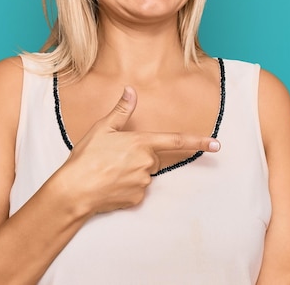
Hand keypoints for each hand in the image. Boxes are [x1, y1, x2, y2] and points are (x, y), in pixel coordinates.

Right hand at [57, 86, 219, 215]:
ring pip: (145, 174)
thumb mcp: (102, 129)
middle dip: (140, 156)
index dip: (199, 142)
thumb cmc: (86, 158)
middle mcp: (147, 163)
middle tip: (115, 157)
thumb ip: (121, 110)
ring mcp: (143, 182)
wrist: (73, 192)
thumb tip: (131, 91)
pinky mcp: (136, 198)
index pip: (177, 140)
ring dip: (132, 172)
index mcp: (142, 143)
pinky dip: (127, 187)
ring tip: (108, 171)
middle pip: (154, 158)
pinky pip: (137, 190)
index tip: (217, 144)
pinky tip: (110, 185)